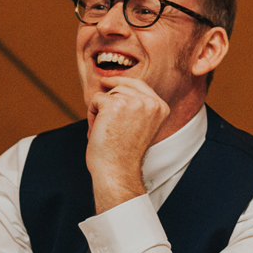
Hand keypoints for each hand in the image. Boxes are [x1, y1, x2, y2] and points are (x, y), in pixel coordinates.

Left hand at [85, 77, 168, 212]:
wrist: (117, 170)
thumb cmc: (125, 153)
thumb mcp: (142, 125)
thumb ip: (138, 107)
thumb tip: (114, 86)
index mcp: (161, 107)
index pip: (140, 84)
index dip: (121, 82)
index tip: (107, 82)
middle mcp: (151, 102)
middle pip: (122, 87)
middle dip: (109, 103)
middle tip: (107, 126)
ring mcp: (133, 102)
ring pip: (108, 93)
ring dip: (100, 110)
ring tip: (104, 130)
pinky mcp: (114, 104)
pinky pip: (96, 99)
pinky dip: (91, 115)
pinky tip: (96, 130)